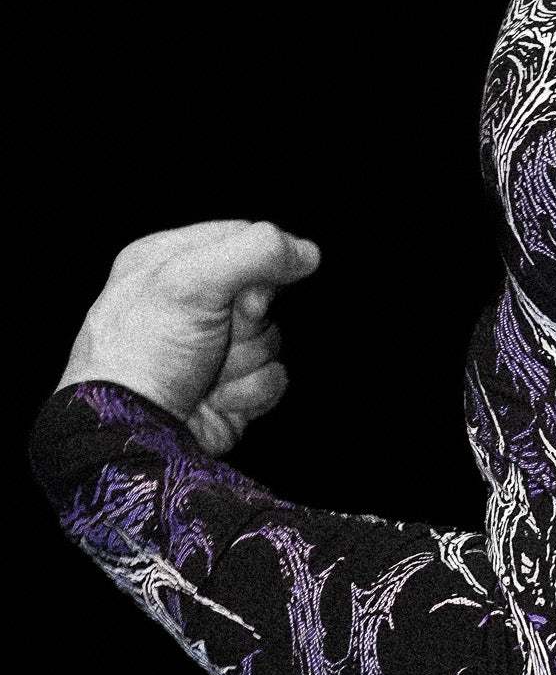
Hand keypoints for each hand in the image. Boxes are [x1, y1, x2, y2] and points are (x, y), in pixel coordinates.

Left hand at [55, 219, 320, 454]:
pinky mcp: (228, 391)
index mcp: (167, 262)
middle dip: (250, 321)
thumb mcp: (191, 281)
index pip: (243, 239)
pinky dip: (250, 392)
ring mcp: (209, 351)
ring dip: (247, 360)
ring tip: (209, 374)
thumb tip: (308, 253)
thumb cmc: (144, 353)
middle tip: (223, 332)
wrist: (129, 435)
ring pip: (271, 338)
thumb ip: (257, 251)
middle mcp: (187, 304)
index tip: (248, 292)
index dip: (260, 265)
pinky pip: (271, 378)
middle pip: (264, 292)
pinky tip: (217, 398)